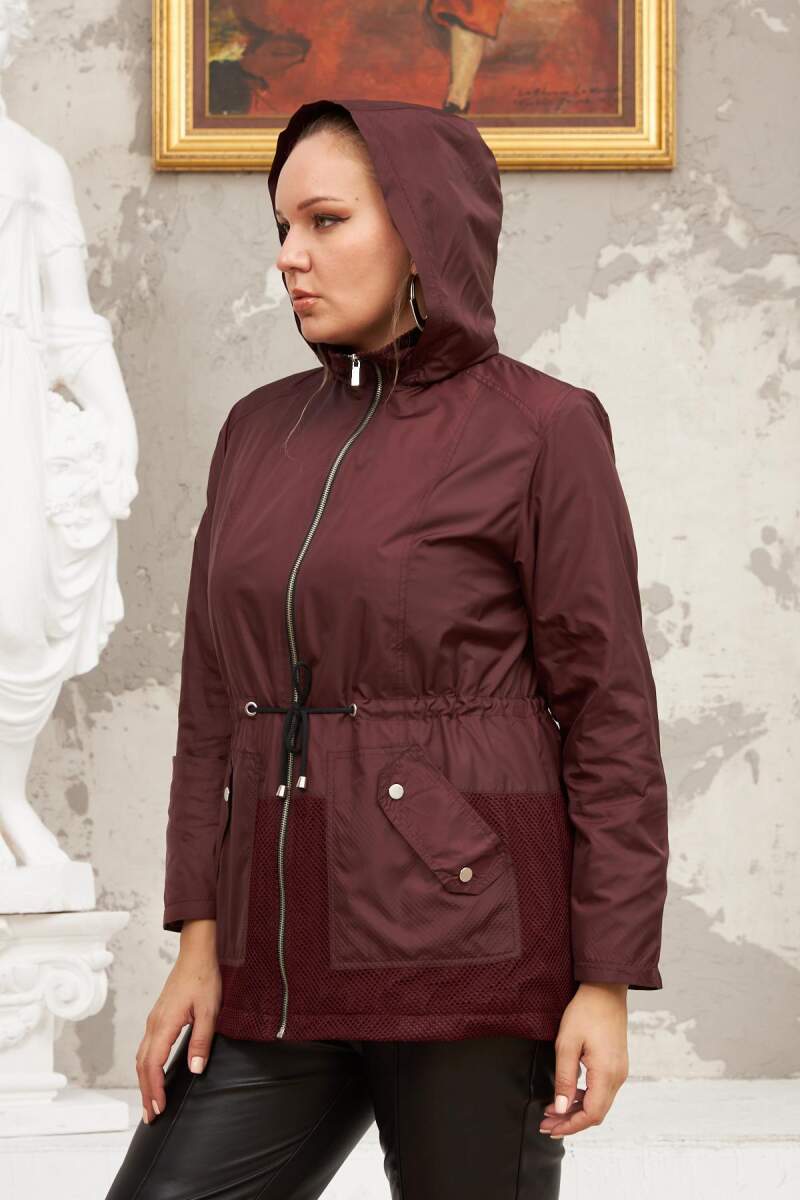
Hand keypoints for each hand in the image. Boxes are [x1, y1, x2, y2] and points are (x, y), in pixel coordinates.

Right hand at [136, 920, 220, 1123]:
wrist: (197, 953)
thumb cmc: (204, 978)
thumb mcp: (209, 1010)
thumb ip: (201, 1040)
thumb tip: (195, 1069)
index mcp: (165, 1024)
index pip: (153, 1064)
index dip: (155, 1089)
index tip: (159, 1109)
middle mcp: (154, 1024)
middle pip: (143, 1065)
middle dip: (146, 1092)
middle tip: (150, 1117)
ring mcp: (154, 1020)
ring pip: (142, 1057)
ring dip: (144, 1081)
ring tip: (150, 1102)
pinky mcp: (158, 1017)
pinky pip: (147, 1047)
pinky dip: (147, 1067)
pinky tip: (154, 1073)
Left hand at [538, 982, 628, 1138]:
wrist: (605, 990)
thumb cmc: (585, 1012)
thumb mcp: (567, 1044)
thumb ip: (564, 1078)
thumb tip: (560, 1108)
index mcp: (606, 1073)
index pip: (591, 1114)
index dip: (570, 1125)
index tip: (550, 1128)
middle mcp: (618, 1076)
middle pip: (596, 1113)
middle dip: (570, 1121)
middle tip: (546, 1123)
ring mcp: (619, 1071)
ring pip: (599, 1103)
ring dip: (576, 1110)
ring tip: (552, 1110)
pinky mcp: (616, 1064)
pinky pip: (602, 1090)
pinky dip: (584, 1098)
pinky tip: (568, 1094)